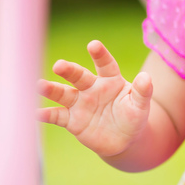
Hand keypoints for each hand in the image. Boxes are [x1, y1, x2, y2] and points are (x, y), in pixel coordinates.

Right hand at [37, 40, 153, 156]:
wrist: (123, 140)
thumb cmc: (133, 117)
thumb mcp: (140, 105)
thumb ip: (142, 92)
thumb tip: (147, 77)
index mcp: (110, 80)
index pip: (105, 64)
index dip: (100, 55)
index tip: (93, 45)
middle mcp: (92, 88)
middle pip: (79, 76)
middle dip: (69, 70)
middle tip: (59, 65)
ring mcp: (80, 103)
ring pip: (64, 94)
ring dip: (52, 89)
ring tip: (40, 86)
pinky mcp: (72, 121)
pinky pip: (58, 116)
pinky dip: (48, 114)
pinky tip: (37, 113)